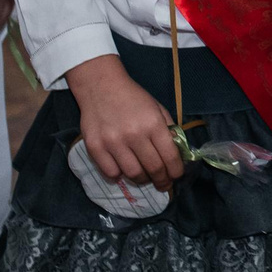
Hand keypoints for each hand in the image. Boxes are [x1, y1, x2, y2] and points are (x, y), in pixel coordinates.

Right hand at [63, 56, 183, 188]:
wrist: (101, 86)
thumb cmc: (133, 98)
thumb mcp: (157, 109)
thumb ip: (168, 130)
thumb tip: (177, 154)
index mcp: (153, 124)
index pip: (170, 156)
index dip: (176, 171)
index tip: (177, 177)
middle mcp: (134, 135)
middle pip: (153, 169)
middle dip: (162, 180)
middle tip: (163, 184)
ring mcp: (112, 143)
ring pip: (133, 174)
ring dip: (142, 180)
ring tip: (145, 177)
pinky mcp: (95, 148)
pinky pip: (111, 173)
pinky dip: (120, 176)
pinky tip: (123, 169)